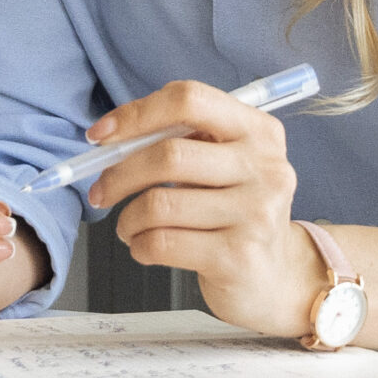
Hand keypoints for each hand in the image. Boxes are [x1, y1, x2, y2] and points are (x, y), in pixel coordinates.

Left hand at [83, 80, 325, 336]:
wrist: (277, 277)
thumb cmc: (234, 211)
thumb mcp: (223, 164)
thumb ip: (180, 140)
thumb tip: (110, 138)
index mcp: (259, 130)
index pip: (189, 100)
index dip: (137, 113)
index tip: (100, 135)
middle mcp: (265, 168)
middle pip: (170, 155)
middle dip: (120, 173)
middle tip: (100, 190)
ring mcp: (256, 214)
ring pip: (160, 204)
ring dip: (128, 217)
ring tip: (128, 225)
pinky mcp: (239, 257)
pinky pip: (164, 242)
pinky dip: (140, 245)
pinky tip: (144, 246)